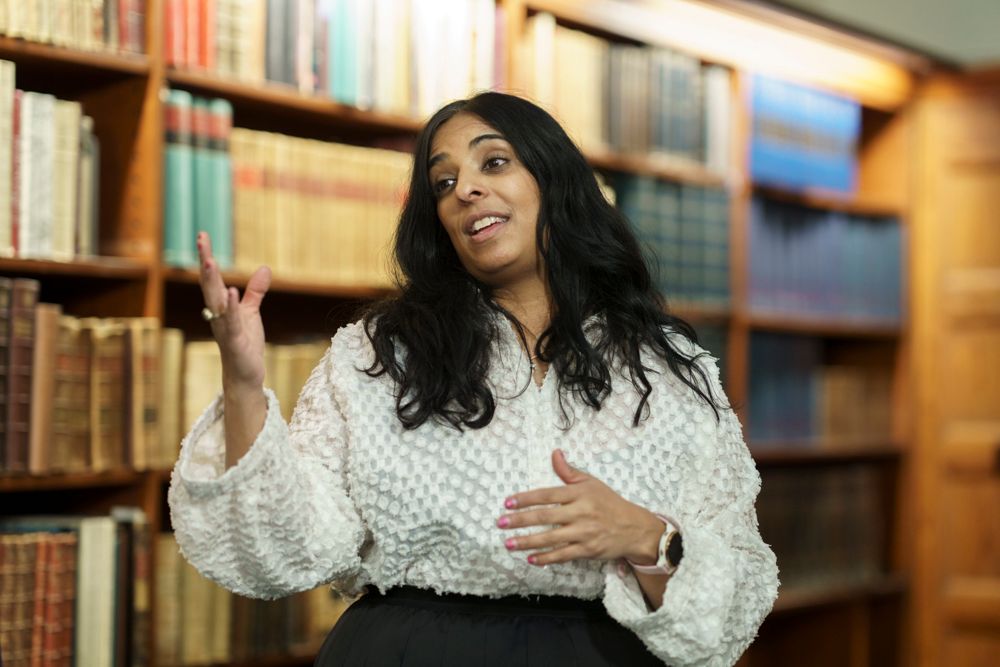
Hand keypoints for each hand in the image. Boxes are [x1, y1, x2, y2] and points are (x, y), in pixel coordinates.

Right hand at [197, 231, 270, 387]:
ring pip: (216, 301)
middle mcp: (217, 314)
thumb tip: (264, 268)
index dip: (207, 257)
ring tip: (210, 261)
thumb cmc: (245, 343)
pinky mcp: (234, 341)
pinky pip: (231, 322)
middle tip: (201, 240)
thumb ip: (255, 291)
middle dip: (205, 262)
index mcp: (220, 306)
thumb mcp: (251, 313)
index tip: (203, 235)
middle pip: (209, 284)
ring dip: (212, 282)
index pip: (212, 278)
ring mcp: (224, 327)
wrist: (245, 374)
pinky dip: (231, 308)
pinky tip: (231, 293)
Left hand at [497, 449, 664, 566]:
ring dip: (527, 541)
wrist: (634, 528)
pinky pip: (563, 555)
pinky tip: (530, 558)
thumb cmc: (610, 503)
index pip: (547, 494)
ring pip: (551, 538)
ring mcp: (584, 532)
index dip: (526, 498)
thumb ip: (569, 471)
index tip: (508, 502)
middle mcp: (581, 512)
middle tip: (501, 523)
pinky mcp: (588, 550)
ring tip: (509, 543)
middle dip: (520, 520)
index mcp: (579, 493)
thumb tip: (554, 453)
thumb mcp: (591, 483)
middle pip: (545, 516)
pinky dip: (546, 558)